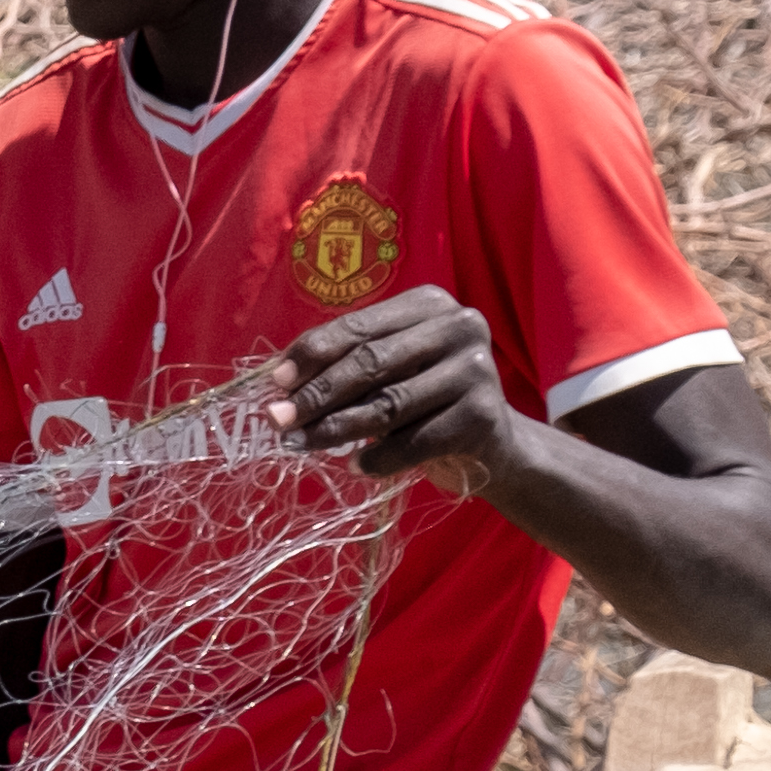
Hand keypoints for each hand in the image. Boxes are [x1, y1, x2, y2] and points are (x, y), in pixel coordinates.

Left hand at [265, 282, 518, 490]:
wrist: (494, 444)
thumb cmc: (426, 401)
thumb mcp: (391, 370)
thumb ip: (347, 366)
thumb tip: (281, 386)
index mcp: (429, 304)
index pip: (358, 326)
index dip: (312, 353)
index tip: (276, 381)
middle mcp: (458, 326)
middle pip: (370, 363)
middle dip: (317, 394)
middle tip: (278, 419)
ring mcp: (476, 369)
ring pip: (388, 403)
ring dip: (335, 429)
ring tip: (300, 445)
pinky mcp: (482, 415)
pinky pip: (414, 442)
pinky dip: (378, 458)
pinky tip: (355, 467)